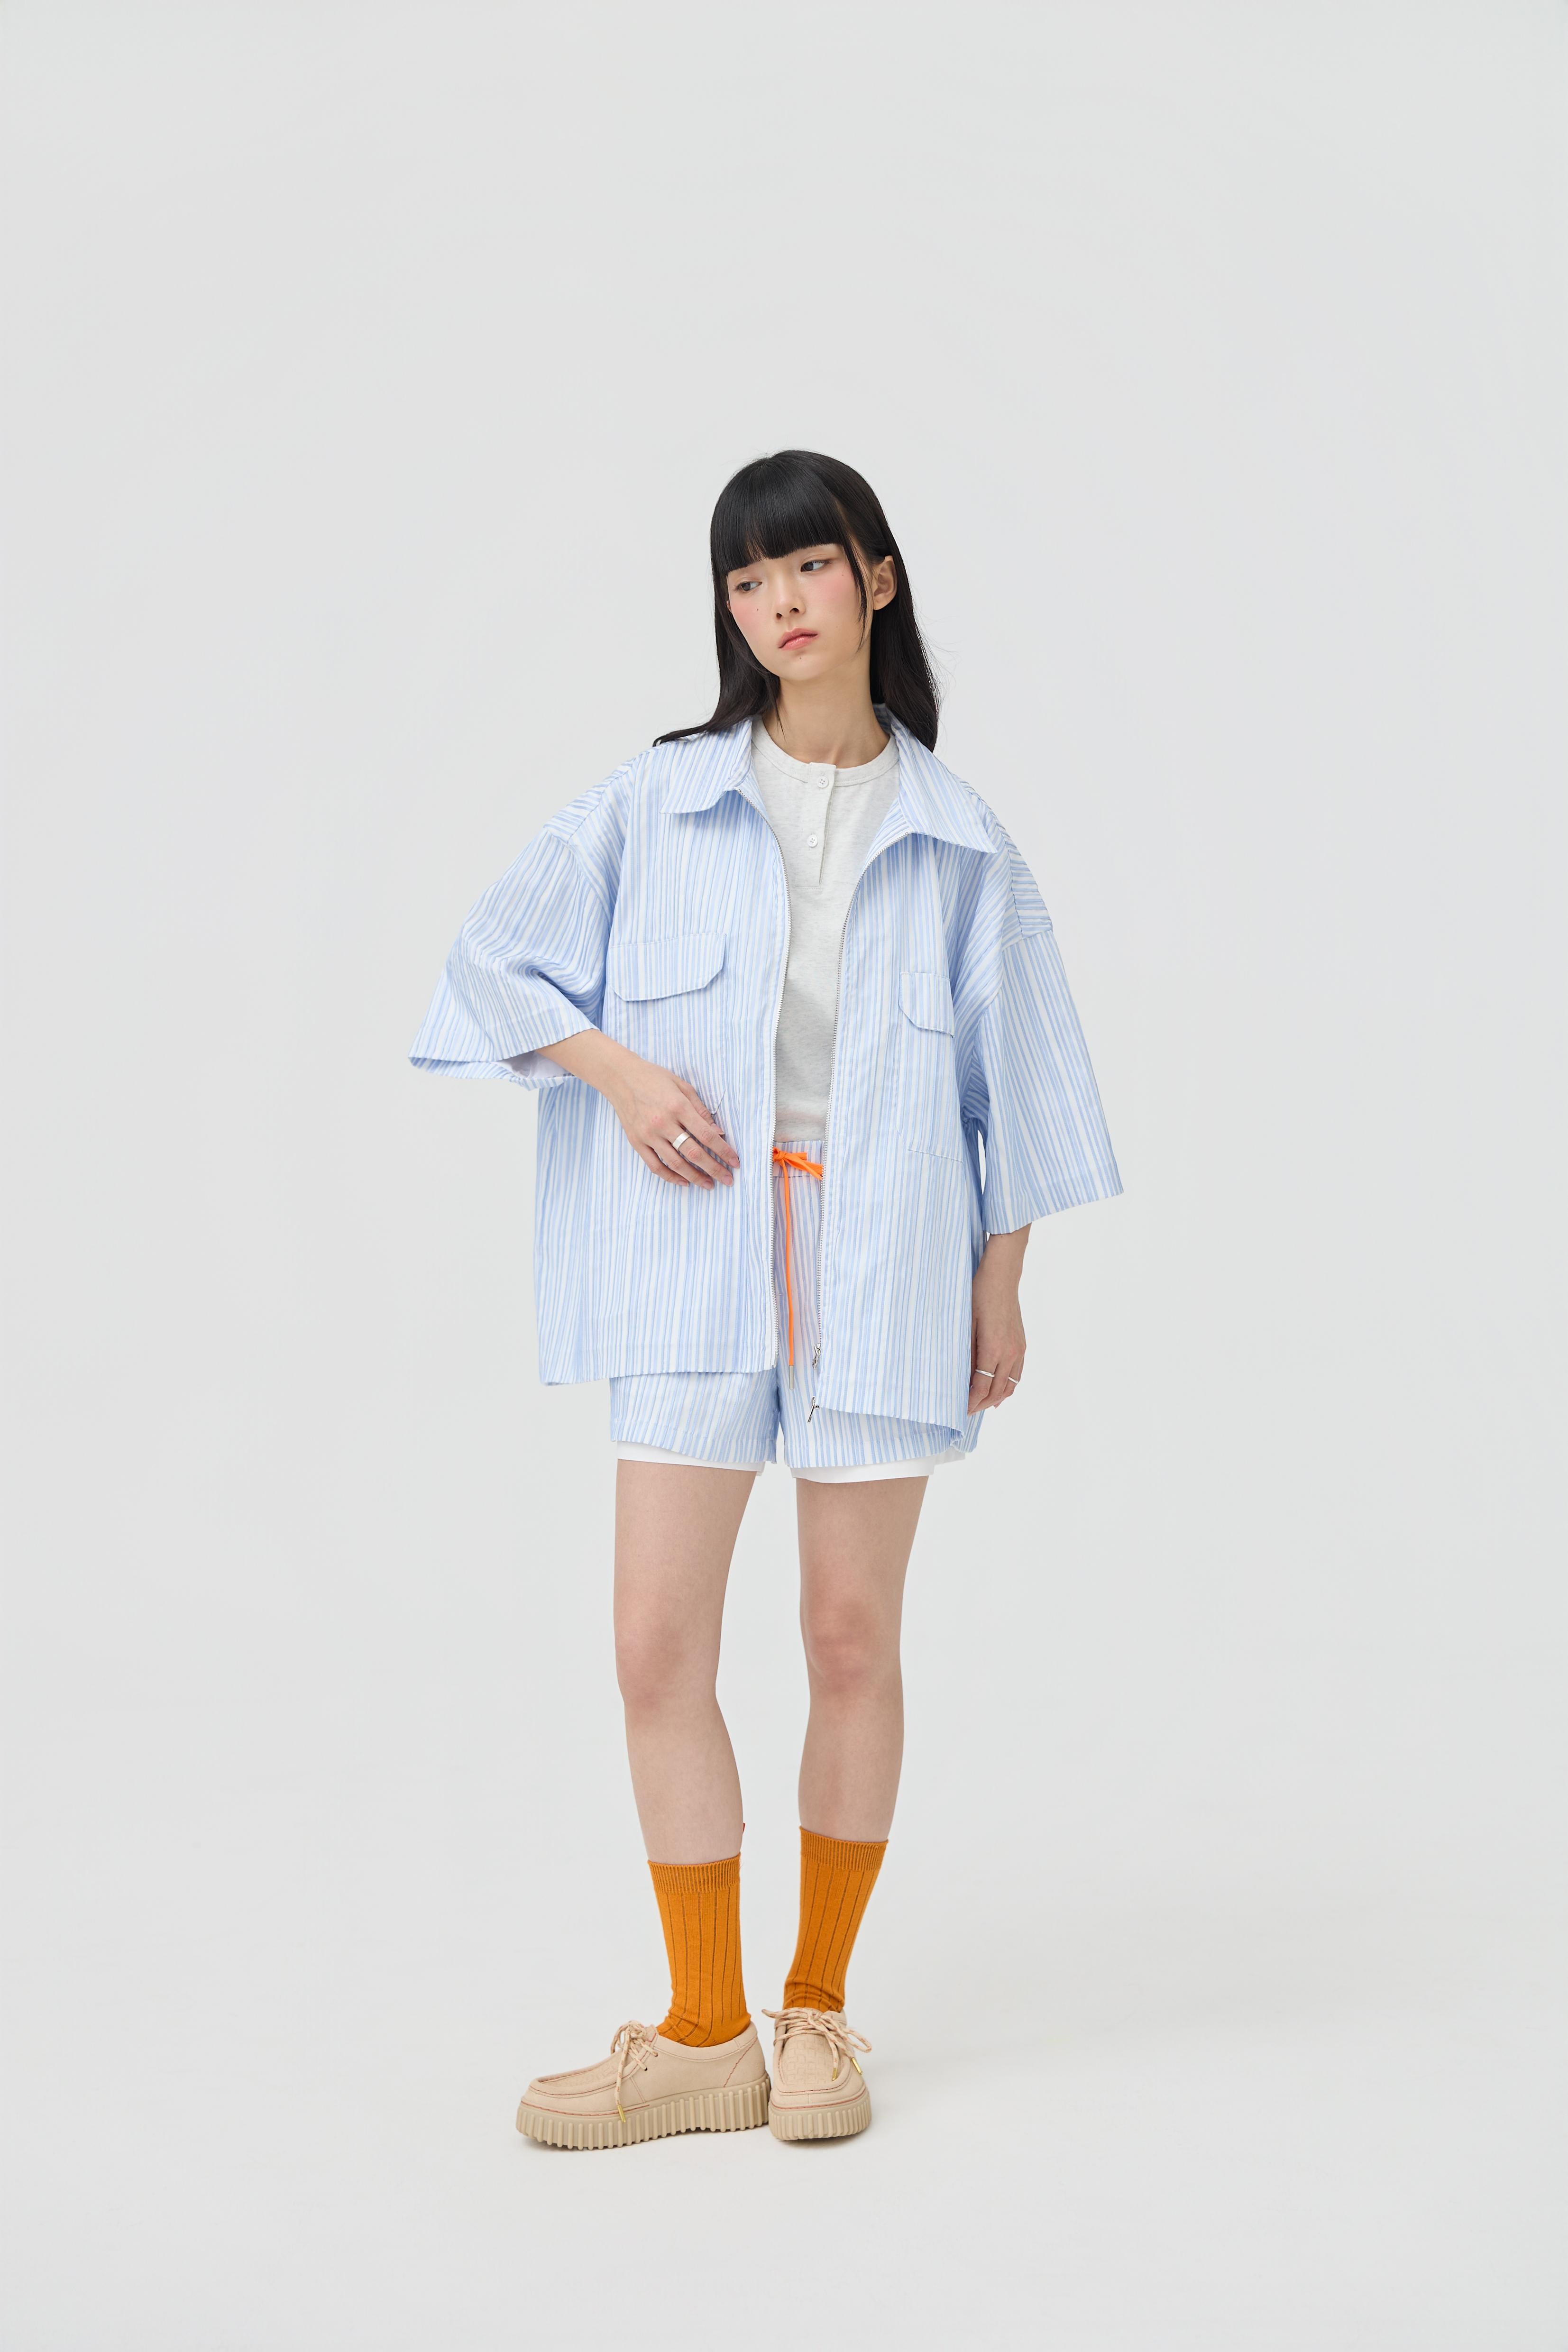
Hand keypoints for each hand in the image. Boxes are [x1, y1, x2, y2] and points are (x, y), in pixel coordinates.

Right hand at [533, 1030, 737, 1188]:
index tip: (735, 1162)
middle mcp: (663, 1123)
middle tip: (728, 1180)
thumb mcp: (682, 1086)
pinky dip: (670, 1177)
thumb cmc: (655, 1079)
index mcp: (678, 1106)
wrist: (620, 1078)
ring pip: (675, 1164)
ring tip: (709, 1184)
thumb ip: (701, 1110)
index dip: (723, 1151)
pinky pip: (655, 1166)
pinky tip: (684, 1182)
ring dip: (695, 1177)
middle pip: (694, 1153)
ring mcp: (648, 1135)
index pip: (706, 1135)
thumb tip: (718, 1132)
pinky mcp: (637, 1142)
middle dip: (714, 1169)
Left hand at [968, 1228, 1028, 1412]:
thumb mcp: (965, 1324)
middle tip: (965, 1411)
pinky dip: (1007, 1386)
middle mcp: (1009, 1352)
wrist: (1002, 1276)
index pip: (981, 1387)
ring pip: (1010, 1385)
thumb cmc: (979, 1295)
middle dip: (980, 1404)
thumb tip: (963, 1378)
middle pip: (996, 1391)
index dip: (969, 1402)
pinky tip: (998, 1391)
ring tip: (980, 1405)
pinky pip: (1017, 1373)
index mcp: (993, 1348)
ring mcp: (1018, 1349)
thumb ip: (966, 1354)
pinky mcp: (1022, 1344)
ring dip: (995, 1398)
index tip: (958, 1410)